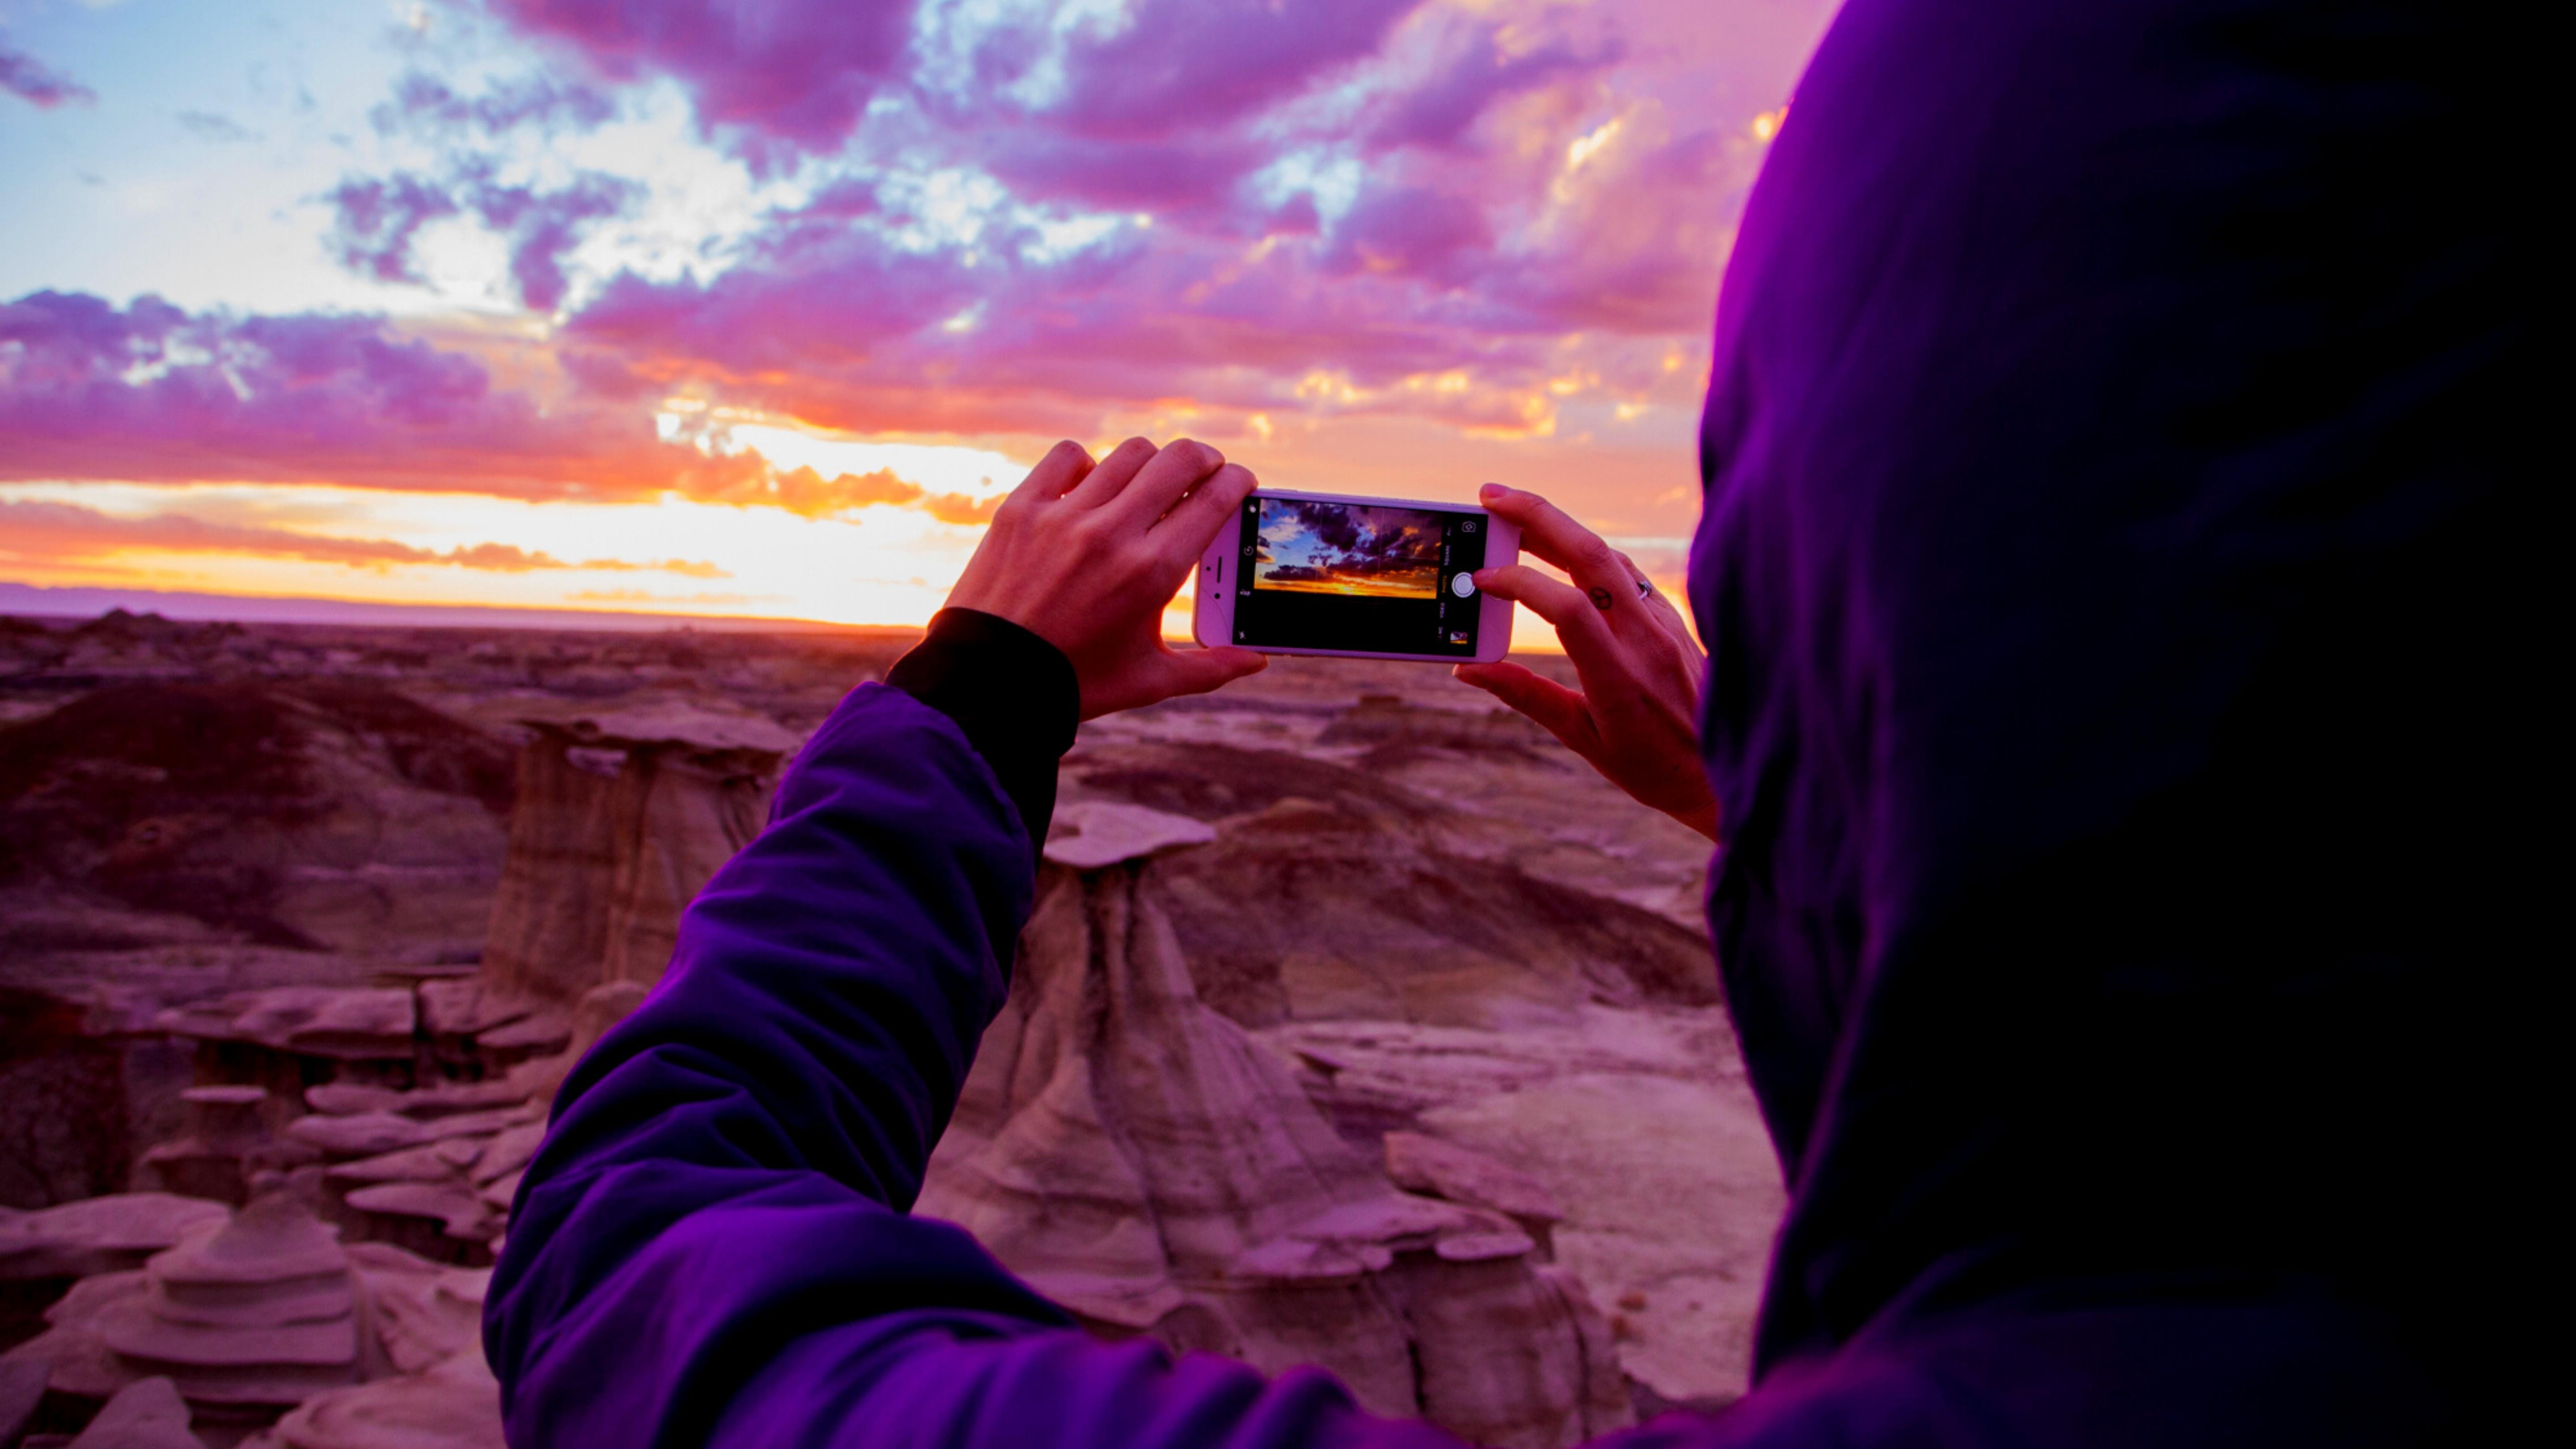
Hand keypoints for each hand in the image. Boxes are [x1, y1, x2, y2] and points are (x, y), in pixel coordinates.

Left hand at [948, 437, 1266, 718]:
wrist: (989, 684)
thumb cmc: (1076, 683)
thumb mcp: (1150, 680)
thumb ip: (1211, 668)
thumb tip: (1259, 659)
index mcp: (1152, 572)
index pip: (1214, 498)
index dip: (1238, 480)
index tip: (1241, 481)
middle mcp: (1112, 534)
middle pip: (1179, 459)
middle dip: (1205, 459)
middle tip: (1207, 470)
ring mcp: (1064, 516)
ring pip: (1128, 453)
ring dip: (1151, 462)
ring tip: (1151, 480)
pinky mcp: (1022, 509)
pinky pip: (1068, 457)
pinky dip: (1088, 464)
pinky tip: (1092, 487)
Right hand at [1453, 483, 1717, 839]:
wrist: (1725, 769)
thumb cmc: (1654, 767)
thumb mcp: (1584, 740)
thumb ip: (1527, 696)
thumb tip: (1470, 668)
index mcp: (1618, 678)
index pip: (1567, 609)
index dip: (1520, 584)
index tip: (1481, 579)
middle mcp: (1646, 639)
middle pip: (1591, 554)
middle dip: (1537, 516)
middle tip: (1490, 496)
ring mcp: (1664, 622)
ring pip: (1610, 554)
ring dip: (1560, 527)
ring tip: (1515, 516)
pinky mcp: (1673, 617)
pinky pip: (1626, 570)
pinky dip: (1588, 552)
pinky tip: (1562, 550)